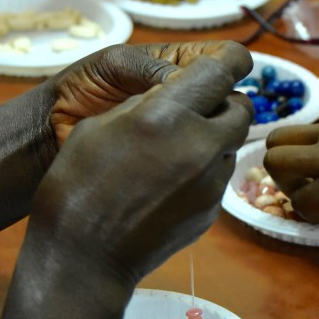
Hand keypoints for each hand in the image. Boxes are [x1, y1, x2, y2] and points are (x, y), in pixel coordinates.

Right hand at [28, 44, 253, 284]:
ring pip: (233, 145)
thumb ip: (146, 104)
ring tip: (180, 149)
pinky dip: (207, 171)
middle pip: (242, 109)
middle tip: (199, 110)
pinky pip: (220, 177)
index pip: (221, 71)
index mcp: (167, 115)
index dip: (229, 62)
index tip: (228, 63)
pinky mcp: (213, 210)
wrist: (86, 256)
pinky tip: (174, 183)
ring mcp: (212, 182)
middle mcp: (201, 146)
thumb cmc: (77, 184)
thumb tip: (176, 94)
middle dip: (225, 104)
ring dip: (216, 139)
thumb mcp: (100, 125)